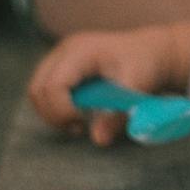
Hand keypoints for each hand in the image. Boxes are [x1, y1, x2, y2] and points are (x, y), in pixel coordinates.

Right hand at [26, 20, 189, 144]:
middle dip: (54, 115)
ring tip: (79, 122)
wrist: (152, 52)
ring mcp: (60, 56)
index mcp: (82, 51)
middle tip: (79, 127)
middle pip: (38, 89)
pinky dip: (56, 107)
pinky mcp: (61, 65)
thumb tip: (99, 140)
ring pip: (37, 92)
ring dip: (53, 113)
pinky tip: (78, 113)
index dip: (62, 110)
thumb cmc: (146, 65)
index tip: (82, 124)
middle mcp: (66, 50)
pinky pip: (45, 91)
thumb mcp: (137, 88)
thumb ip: (118, 114)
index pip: (53, 85)